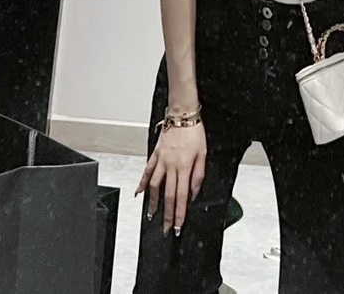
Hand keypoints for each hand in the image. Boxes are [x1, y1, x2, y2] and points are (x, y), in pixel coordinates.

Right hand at [136, 121, 206, 235]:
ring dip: (153, 203)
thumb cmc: (195, 132)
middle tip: (165, 229)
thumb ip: (198, 175)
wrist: (183, 114)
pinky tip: (139, 193)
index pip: (182, 196)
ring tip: (152, 216)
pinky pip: (148, 171)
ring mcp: (162, 160)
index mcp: (185, 167)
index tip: (177, 226)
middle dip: (167, 215)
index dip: (179, 213)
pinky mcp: (155, 154)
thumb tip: (193, 193)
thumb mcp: (203, 154)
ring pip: (155, 186)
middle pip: (168, 195)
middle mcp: (171, 166)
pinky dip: (142, 183)